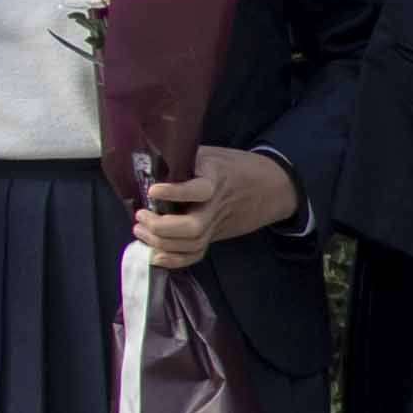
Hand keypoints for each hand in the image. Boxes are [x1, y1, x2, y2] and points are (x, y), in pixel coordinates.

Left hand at [131, 145, 294, 265]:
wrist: (272, 185)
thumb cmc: (234, 164)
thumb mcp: (210, 153)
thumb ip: (184, 158)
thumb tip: (149, 162)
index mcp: (216, 179)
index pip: (199, 190)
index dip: (175, 192)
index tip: (153, 190)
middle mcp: (217, 205)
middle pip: (193, 228)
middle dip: (162, 227)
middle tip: (142, 217)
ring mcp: (217, 224)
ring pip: (193, 244)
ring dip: (162, 243)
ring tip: (141, 231)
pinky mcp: (216, 235)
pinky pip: (197, 254)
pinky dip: (176, 260)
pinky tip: (156, 255)